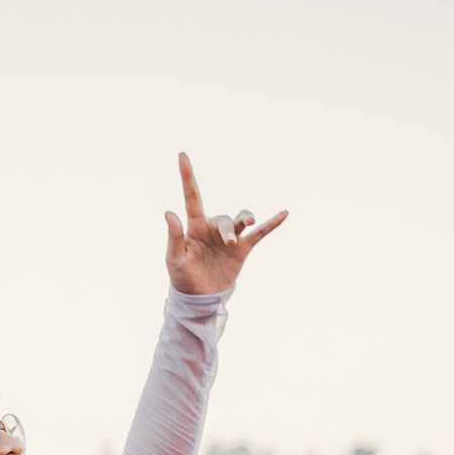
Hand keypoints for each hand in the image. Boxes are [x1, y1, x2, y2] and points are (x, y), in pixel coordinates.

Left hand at [164, 153, 286, 294]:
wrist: (200, 299)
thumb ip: (174, 236)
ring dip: (245, 220)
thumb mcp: (174, 259)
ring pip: (241, 220)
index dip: (187, 176)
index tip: (182, 155)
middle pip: (224, 218)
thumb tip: (169, 212)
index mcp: (194, 227)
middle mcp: (213, 228)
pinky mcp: (242, 250)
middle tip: (228, 242)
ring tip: (250, 222)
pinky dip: (272, 223)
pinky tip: (284, 213)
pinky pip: (260, 234)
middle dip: (228, 228)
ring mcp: (229, 238)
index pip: (191, 197)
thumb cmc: (182, 278)